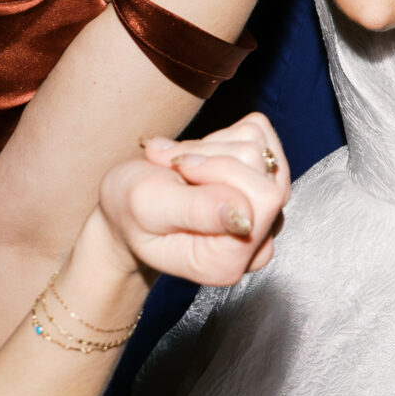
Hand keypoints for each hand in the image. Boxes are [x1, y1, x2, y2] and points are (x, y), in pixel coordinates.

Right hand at [102, 113, 292, 286]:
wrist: (129, 207)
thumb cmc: (131, 212)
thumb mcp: (149, 208)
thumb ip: (196, 211)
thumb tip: (246, 217)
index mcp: (227, 262)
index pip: (264, 200)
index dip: (222, 169)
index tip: (180, 167)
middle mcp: (256, 242)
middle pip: (264, 169)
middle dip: (213, 155)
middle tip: (174, 165)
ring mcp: (265, 213)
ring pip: (260, 147)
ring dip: (212, 147)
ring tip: (179, 165)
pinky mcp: (264, 182)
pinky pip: (258, 133)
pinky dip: (223, 136)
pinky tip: (197, 158)